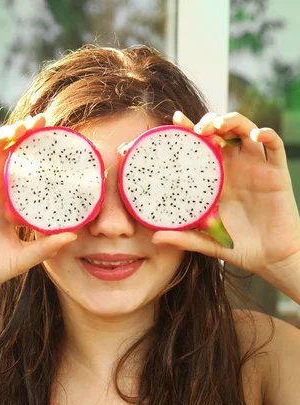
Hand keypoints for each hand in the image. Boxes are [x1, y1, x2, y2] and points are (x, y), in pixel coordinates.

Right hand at [0, 114, 75, 298]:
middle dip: (25, 135)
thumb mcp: (22, 258)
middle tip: (45, 121)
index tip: (60, 140)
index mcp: (8, 202)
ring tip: (23, 127)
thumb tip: (73, 236)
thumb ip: (45, 247)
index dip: (40, 153)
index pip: (26, 170)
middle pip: (9, 153)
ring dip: (4, 136)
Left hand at [152, 110, 299, 276]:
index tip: (175, 121)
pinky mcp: (276, 172)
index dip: (188, 130)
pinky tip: (256, 135)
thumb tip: (155, 238)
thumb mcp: (207, 242)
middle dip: (209, 122)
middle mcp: (234, 167)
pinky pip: (275, 146)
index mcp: (215, 179)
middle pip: (221, 131)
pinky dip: (267, 134)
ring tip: (220, 125)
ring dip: (233, 121)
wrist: (270, 257)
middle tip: (198, 129)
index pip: (200, 147)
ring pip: (245, 130)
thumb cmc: (238, 247)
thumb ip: (184, 237)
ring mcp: (256, 167)